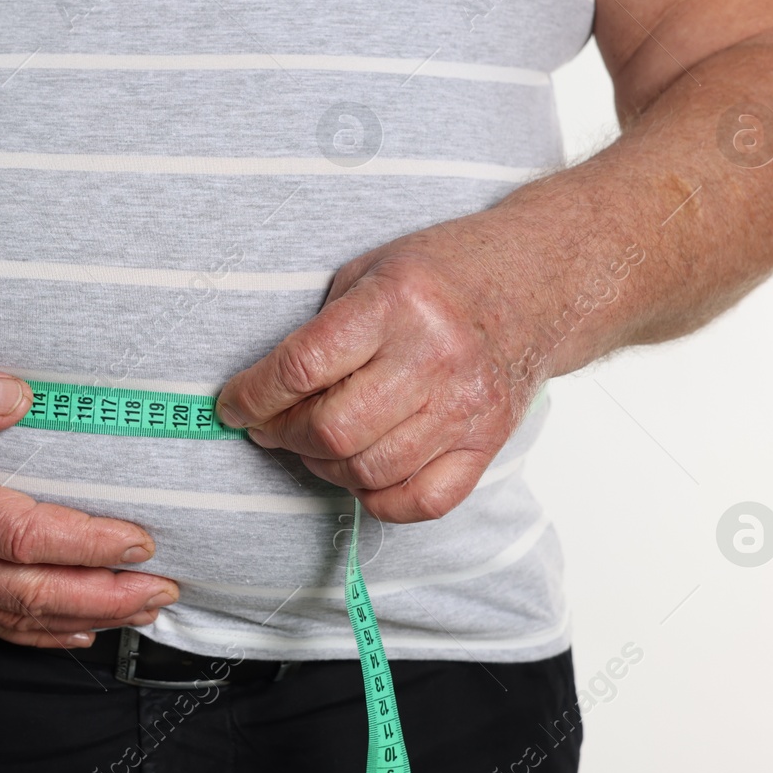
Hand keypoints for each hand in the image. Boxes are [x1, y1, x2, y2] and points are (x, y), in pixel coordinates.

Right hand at [0, 353, 178, 646]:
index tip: (139, 540)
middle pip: (27, 592)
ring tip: (142, 609)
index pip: (21, 535)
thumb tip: (18, 398)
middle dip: (105, 596)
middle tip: (165, 590)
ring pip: (12, 616)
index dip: (86, 543)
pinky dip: (38, 631)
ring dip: (83, 616)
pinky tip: (77, 628)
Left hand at [215, 225, 543, 523]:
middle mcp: (436, 357)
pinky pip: (420, 502)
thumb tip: (264, 394)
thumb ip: (322, 328)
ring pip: (369, 471)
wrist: (540, 283)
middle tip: (268, 426)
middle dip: (282, 436)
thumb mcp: (371, 270)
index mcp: (398, 302)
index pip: (303, 367)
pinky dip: (377, 497)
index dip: (253, 396)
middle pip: (333, 430)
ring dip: (322, 467)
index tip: (232, 406)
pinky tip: (362, 470)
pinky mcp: (488, 442)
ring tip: (312, 444)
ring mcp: (467, 406)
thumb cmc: (445, 273)